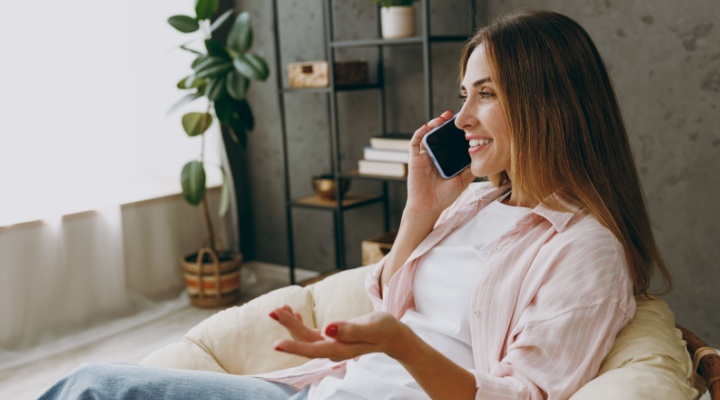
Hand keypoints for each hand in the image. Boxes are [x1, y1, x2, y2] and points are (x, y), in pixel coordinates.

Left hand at [271, 311, 411, 362]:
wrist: (392, 336)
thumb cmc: (385, 329)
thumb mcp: (371, 327)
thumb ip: (350, 329)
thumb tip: (328, 328)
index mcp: (341, 349)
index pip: (313, 349)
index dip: (294, 347)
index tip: (276, 344)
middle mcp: (332, 350)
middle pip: (305, 340)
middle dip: (288, 326)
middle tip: (273, 310)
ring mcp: (331, 345)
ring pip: (305, 337)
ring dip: (291, 323)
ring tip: (278, 309)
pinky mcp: (331, 338)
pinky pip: (310, 333)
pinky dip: (300, 322)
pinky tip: (293, 312)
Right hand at [407, 110, 475, 214]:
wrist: (429, 207)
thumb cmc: (445, 196)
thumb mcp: (463, 180)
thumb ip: (470, 168)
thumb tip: (482, 155)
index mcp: (445, 160)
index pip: (450, 141)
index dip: (455, 131)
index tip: (464, 123)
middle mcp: (434, 156)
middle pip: (439, 135)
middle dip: (445, 124)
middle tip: (454, 115)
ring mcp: (424, 156)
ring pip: (427, 135)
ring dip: (434, 124)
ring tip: (443, 118)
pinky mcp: (414, 159)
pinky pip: (415, 142)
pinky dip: (421, 132)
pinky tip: (429, 126)